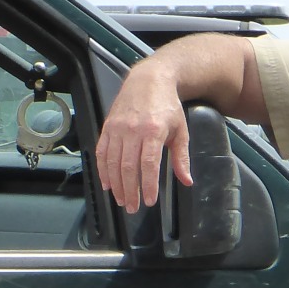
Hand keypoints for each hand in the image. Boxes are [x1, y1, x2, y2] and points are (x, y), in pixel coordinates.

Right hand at [96, 60, 191, 212]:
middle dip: (129, 190)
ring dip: (116, 185)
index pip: (148, 164)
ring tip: (121, 200)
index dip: (147, 185)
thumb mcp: (180, 130)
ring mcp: (117, 128)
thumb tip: (187, 181)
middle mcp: (132, 130)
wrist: (148, 80)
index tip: (148, 201)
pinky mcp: (107, 127)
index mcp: (153, 131)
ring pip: (113, 162)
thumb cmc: (167, 106)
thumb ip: (181, 157)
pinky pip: (102, 152)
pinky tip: (107, 184)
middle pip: (127, 167)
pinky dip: (103, 170)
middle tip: (132, 207)